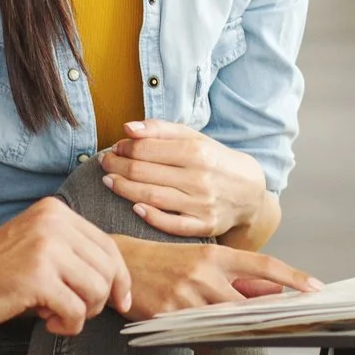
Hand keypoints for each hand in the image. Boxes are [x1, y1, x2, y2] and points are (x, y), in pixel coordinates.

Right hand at [0, 198, 132, 336]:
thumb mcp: (35, 249)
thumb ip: (71, 254)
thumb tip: (117, 280)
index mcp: (54, 212)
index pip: (108, 245)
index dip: (120, 278)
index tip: (120, 301)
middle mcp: (53, 222)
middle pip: (108, 269)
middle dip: (100, 299)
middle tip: (72, 311)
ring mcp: (45, 247)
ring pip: (97, 290)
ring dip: (82, 313)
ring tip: (54, 314)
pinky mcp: (36, 277)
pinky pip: (76, 311)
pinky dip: (67, 325)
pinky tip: (45, 321)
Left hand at [99, 121, 268, 238]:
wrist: (250, 193)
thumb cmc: (215, 161)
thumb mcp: (195, 138)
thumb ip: (161, 130)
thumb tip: (128, 127)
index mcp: (197, 151)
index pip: (147, 148)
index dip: (124, 148)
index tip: (115, 148)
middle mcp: (200, 178)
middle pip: (145, 172)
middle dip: (117, 167)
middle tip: (104, 164)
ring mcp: (202, 204)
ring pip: (152, 197)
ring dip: (124, 189)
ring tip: (109, 181)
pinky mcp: (204, 226)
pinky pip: (171, 224)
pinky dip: (150, 216)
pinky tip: (134, 207)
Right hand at [116, 237, 321, 320]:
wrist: (120, 263)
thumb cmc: (166, 262)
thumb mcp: (203, 261)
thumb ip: (238, 278)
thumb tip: (274, 293)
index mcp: (215, 254)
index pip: (263, 264)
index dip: (292, 277)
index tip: (316, 288)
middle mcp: (204, 272)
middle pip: (247, 304)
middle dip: (263, 318)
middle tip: (282, 326)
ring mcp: (186, 295)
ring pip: (225, 324)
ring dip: (232, 331)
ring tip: (232, 328)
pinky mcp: (169, 315)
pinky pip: (199, 338)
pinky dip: (205, 340)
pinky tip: (199, 334)